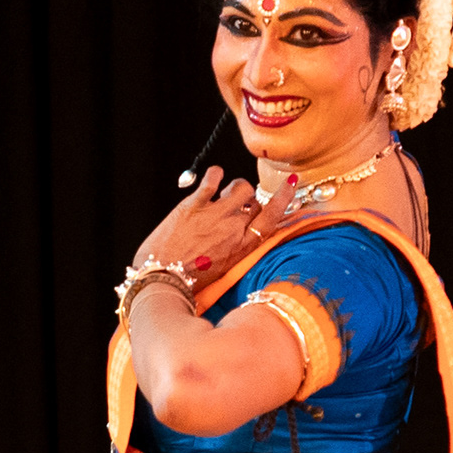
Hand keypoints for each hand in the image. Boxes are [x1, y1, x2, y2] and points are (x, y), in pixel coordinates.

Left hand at [131, 167, 300, 283]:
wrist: (161, 279)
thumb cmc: (189, 280)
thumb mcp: (223, 270)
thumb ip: (236, 249)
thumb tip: (241, 234)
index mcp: (243, 247)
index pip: (272, 217)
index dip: (283, 198)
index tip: (291, 183)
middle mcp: (233, 228)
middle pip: (256, 202)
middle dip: (250, 202)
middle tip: (238, 206)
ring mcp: (215, 213)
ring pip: (241, 186)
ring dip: (237, 186)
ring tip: (226, 192)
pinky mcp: (194, 204)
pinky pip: (213, 178)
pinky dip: (216, 173)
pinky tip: (214, 177)